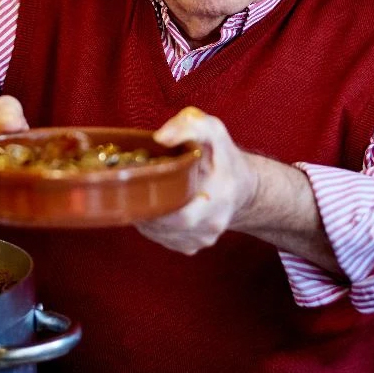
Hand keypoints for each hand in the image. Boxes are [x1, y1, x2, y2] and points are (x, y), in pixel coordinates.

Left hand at [134, 106, 258, 254]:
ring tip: (143, 191)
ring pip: (159, 235)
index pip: (182, 215)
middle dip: (144, 207)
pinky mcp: (191, 246)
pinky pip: (162, 239)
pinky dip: (151, 223)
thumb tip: (160, 138)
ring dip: (144, 215)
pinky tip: (155, 204)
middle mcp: (213, 224)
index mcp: (221, 195)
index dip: (155, 203)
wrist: (240, 186)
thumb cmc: (222, 155)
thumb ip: (189, 126)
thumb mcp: (212, 130)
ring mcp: (203, 239)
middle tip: (132, 187)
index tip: (140, 184)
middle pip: (166, 227)